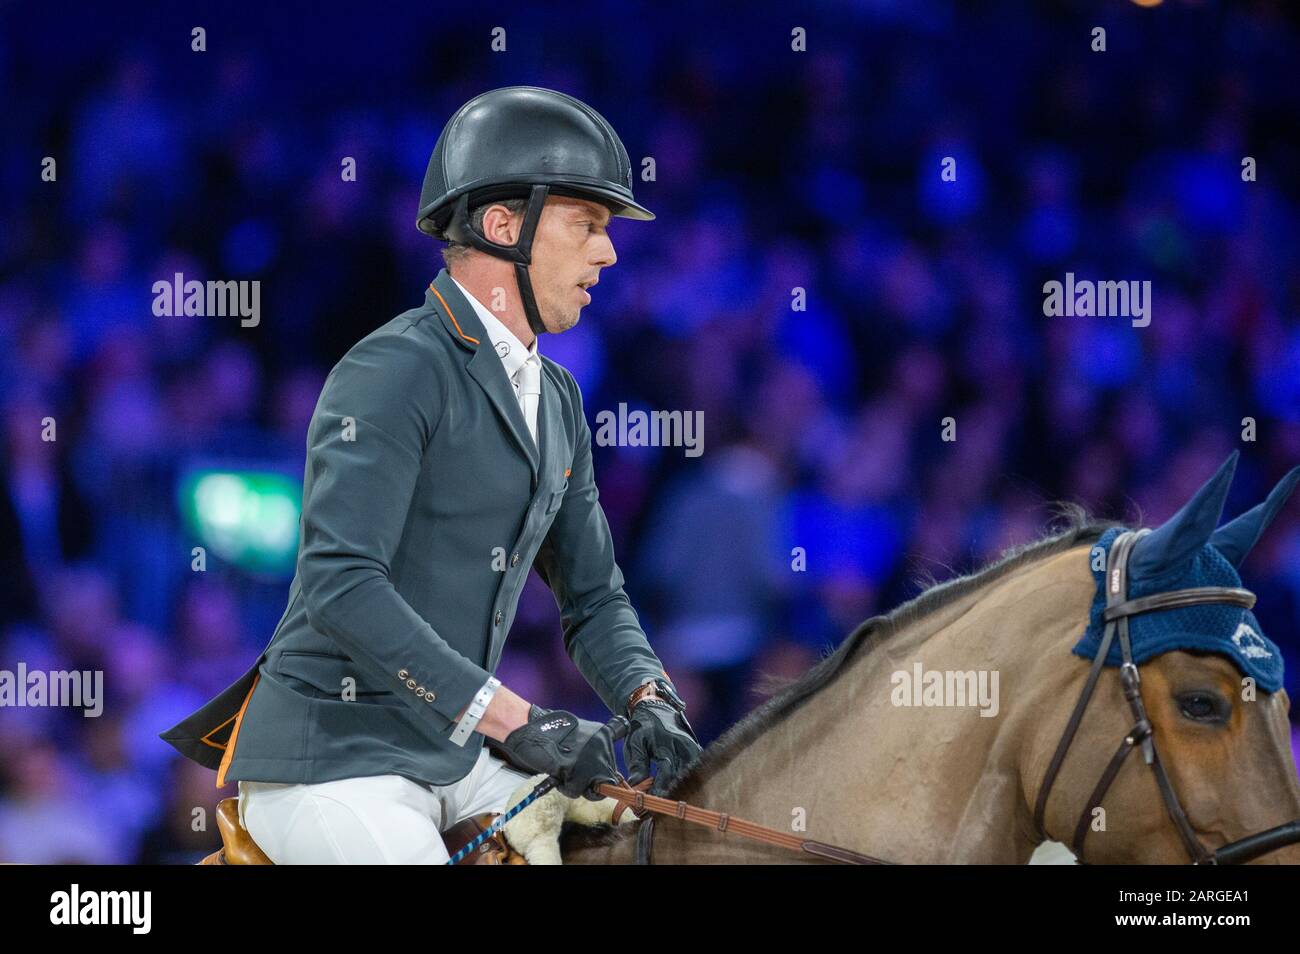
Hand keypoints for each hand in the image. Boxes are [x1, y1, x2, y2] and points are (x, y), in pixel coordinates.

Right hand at [494, 705, 623, 800]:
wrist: (531, 727)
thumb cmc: (554, 734)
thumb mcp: (582, 736)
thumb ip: (594, 752)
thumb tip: (607, 778)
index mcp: (604, 734)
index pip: (613, 768)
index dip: (602, 778)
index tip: (594, 781)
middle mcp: (601, 745)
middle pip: (605, 782)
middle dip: (589, 784)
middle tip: (572, 772)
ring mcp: (589, 757)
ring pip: (590, 789)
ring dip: (576, 786)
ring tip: (563, 770)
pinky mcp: (573, 767)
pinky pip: (574, 790)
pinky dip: (565, 788)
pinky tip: (557, 773)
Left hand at [625, 695, 701, 796]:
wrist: (655, 707)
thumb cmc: (641, 727)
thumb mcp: (635, 744)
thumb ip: (637, 765)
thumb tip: (637, 787)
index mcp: (666, 745)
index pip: (665, 776)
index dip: (658, 793)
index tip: (648, 806)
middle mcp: (683, 748)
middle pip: (680, 779)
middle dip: (668, 795)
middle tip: (656, 809)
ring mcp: (692, 750)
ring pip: (690, 777)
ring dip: (678, 790)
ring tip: (666, 803)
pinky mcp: (696, 752)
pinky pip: (693, 772)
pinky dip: (685, 783)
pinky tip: (676, 793)